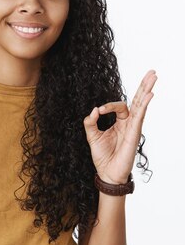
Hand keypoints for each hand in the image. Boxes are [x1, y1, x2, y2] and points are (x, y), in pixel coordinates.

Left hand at [83, 70, 157, 184]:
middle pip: (138, 101)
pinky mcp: (134, 133)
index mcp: (119, 122)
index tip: (99, 111)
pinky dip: (144, 104)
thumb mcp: (91, 135)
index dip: (108, 106)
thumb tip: (94, 109)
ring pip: (141, 105)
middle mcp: (129, 123)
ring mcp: (133, 127)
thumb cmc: (102, 156)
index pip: (118, 106)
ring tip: (153, 76)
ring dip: (146, 90)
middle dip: (143, 86)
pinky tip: (150, 94)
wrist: (107, 173)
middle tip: (152, 72)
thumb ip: (90, 121)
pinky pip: (140, 116)